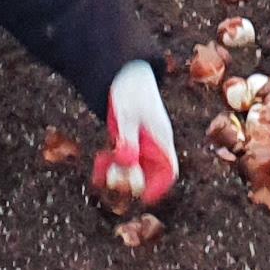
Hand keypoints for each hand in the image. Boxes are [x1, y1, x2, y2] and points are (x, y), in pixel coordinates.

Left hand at [97, 59, 177, 208]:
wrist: (123, 71)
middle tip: (111, 178)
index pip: (169, 170)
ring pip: (134, 169)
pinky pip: (123, 160)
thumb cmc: (130, 89)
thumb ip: (127, 139)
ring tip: (101, 170)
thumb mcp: (126, 115)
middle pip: (149, 175)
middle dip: (132, 181)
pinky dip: (112, 165)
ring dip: (119, 174)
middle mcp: (154, 143)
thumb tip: (128, 164)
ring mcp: (141, 142)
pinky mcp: (128, 140)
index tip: (141, 197)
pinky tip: (99, 165)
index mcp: (162, 137)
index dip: (158, 187)